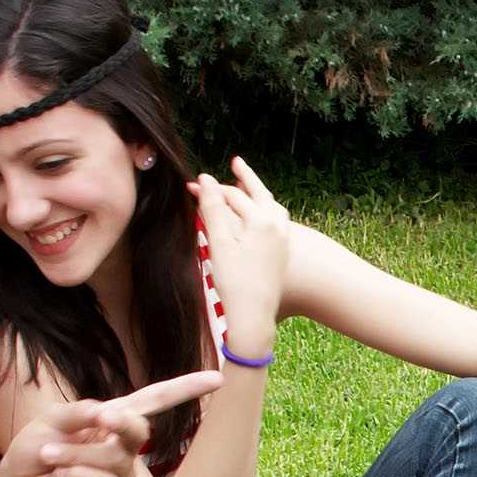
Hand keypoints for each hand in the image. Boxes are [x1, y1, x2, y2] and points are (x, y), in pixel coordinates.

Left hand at [0, 370, 221, 476]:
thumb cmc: (35, 450)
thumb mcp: (51, 420)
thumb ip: (79, 412)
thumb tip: (107, 412)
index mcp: (114, 417)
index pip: (157, 400)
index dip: (187, 388)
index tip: (218, 379)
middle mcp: (123, 445)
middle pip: (140, 429)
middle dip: (120, 423)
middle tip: (98, 418)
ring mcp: (122, 474)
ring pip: (116, 460)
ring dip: (77, 454)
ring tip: (51, 456)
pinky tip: (62, 476)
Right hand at [188, 157, 289, 353]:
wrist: (254, 315)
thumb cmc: (234, 281)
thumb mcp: (218, 242)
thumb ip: (212, 208)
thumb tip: (205, 179)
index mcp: (261, 220)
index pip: (232, 195)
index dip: (211, 189)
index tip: (192, 186)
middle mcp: (277, 225)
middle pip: (258, 193)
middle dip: (244, 178)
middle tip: (236, 162)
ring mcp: (283, 238)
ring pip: (271, 205)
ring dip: (259, 193)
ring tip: (250, 185)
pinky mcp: (283, 251)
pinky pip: (277, 220)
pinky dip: (267, 209)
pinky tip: (260, 215)